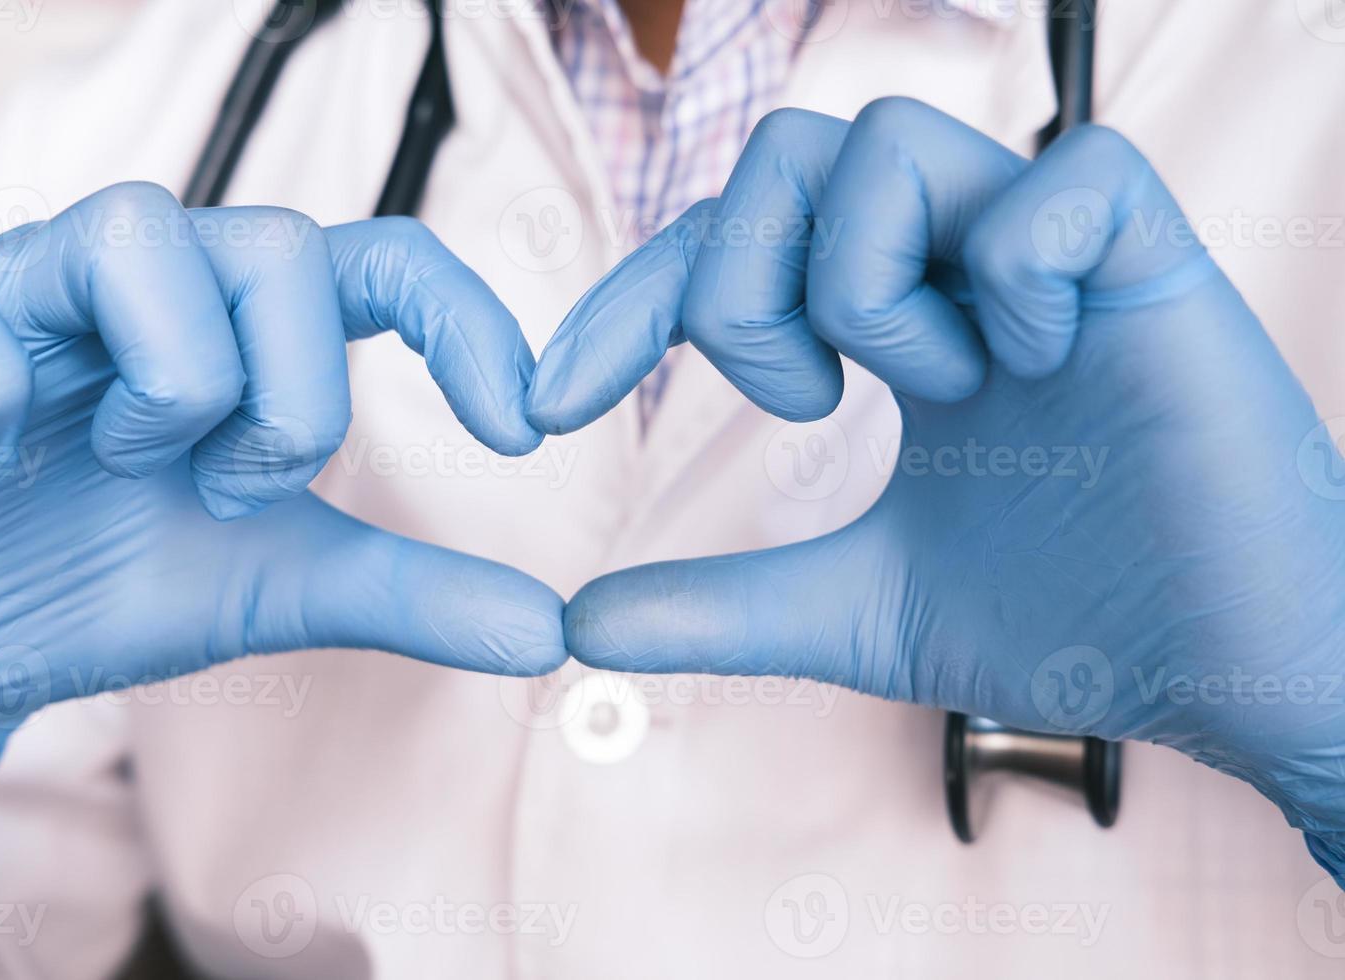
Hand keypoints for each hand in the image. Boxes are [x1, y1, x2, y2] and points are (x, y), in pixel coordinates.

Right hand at [0, 183, 565, 831]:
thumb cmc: (105, 581)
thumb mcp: (273, 586)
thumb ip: (406, 593)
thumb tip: (549, 634)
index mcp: (252, 330)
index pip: (387, 262)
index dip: (468, 322)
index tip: (522, 428)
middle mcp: (157, 281)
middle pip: (281, 246)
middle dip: (286, 399)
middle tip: (228, 492)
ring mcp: (32, 284)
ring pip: (138, 233)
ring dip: (162, 387)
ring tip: (119, 465)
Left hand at [529, 100, 1344, 872]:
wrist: (1221, 672)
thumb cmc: (1065, 624)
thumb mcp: (853, 610)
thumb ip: (720, 605)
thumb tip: (578, 623)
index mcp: (892, 326)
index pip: (728, 252)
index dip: (624, 306)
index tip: (550, 402)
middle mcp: (955, 266)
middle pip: (788, 154)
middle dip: (737, 278)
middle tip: (795, 392)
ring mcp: (1048, 250)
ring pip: (888, 143)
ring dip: (862, 282)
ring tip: (938, 388)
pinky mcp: (1149, 253)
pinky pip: (1051, 180)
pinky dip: (1006, 274)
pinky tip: (1036, 364)